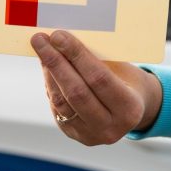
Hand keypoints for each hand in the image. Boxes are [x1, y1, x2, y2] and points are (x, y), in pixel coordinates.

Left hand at [30, 30, 162, 144]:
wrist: (130, 111)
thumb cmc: (126, 81)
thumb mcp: (122, 70)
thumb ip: (97, 59)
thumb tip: (64, 40)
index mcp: (129, 108)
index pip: (98, 78)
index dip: (76, 55)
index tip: (58, 36)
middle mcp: (110, 127)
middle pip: (76, 92)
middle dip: (55, 62)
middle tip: (40, 39)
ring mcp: (90, 135)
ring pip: (61, 101)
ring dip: (48, 72)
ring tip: (41, 49)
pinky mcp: (73, 134)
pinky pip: (57, 107)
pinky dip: (50, 84)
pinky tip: (46, 66)